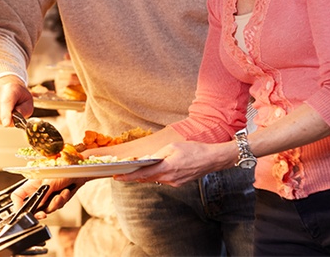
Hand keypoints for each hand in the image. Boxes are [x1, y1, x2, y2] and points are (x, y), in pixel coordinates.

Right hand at [0, 76, 32, 126]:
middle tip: (11, 117)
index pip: (5, 102)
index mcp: (10, 88)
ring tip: (3, 114)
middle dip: (5, 121)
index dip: (6, 115)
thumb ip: (24, 111)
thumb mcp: (27, 103)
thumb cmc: (18, 98)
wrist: (6, 89)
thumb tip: (14, 118)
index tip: (6, 124)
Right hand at [11, 177, 83, 217]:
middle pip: (32, 207)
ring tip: (60, 195)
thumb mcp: (51, 181)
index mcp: (31, 184)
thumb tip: (39, 205)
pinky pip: (56, 207)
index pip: (18, 196)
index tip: (23, 212)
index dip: (18, 205)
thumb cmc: (64, 169)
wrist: (79, 172)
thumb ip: (44, 193)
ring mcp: (47, 196)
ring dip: (55, 204)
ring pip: (46, 209)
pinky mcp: (56, 200)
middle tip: (42, 214)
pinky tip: (65, 192)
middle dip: (39, 212)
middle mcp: (38, 191)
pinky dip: (62, 201)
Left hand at [112, 140, 232, 186]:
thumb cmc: (194, 150)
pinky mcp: (179, 183)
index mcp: (167, 168)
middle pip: (146, 179)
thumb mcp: (173, 147)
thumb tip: (148, 159)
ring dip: (143, 176)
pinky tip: (151, 171)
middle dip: (133, 176)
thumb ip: (158, 154)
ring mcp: (175, 183)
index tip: (117, 177)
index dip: (128, 177)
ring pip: (154, 180)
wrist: (212, 159)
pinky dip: (154, 176)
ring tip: (132, 171)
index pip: (142, 174)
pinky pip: (163, 180)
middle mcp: (170, 179)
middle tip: (120, 173)